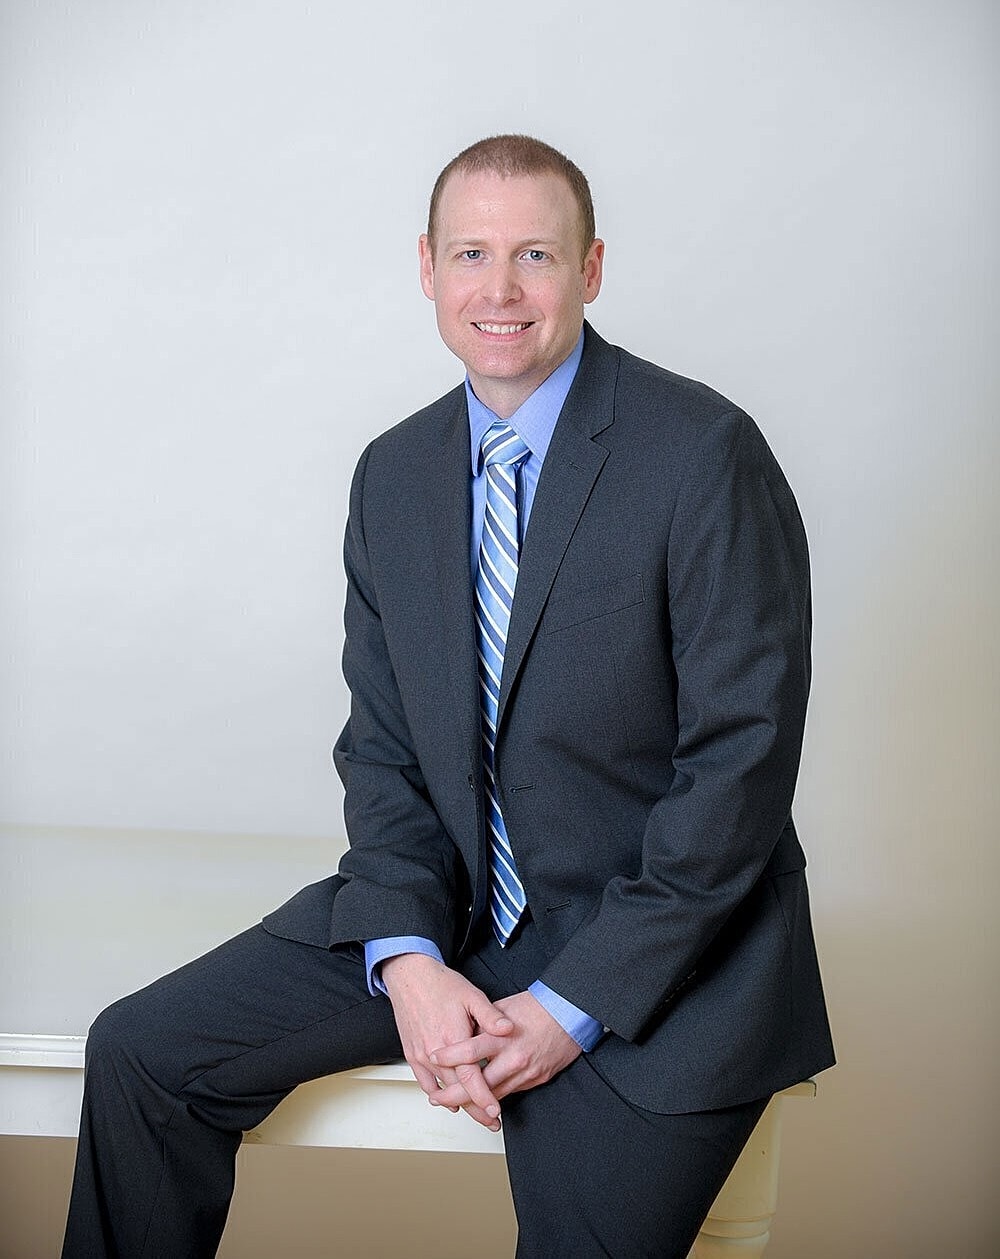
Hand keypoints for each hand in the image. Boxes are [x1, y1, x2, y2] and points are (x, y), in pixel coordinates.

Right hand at [380, 952, 513, 1130]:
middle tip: (491, 1120)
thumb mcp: (472, 996)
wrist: (410, 975)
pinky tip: (447, 1101)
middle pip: (458, 1091)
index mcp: (454, 1038)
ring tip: (475, 1114)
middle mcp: (436, 1051)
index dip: (484, 1098)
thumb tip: (509, 1029)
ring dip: (459, 1105)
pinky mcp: (412, 1054)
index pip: (472, 1079)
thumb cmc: (440, 984)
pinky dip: (437, 1094)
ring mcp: (422, 1054)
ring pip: (442, 1090)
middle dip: (476, 1109)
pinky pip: (424, 1082)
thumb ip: (491, 1016)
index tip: (495, 1111)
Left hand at [428, 990, 581, 1106]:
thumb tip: (464, 1030)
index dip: (449, 1058)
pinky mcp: (535, 1080)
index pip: (469, 1051)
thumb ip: (484, 1022)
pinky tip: (482, 1101)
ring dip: (473, 1102)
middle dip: (454, 1094)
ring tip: (454, 1104)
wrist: (570, 1014)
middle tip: (438, 1098)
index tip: (433, 1059)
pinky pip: (510, 1093)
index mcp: (503, 1037)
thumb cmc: (539, 1007)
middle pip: (478, 1083)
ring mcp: (525, 1072)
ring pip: (493, 1095)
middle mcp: (513, 1058)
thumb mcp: (505, 1007)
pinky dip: (494, 1097)